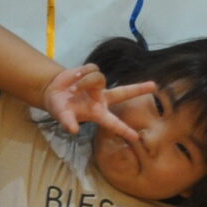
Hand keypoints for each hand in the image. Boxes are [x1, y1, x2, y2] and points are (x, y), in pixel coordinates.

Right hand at [41, 62, 155, 144]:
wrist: (52, 91)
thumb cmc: (60, 108)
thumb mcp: (63, 117)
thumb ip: (68, 122)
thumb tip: (73, 129)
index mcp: (97, 113)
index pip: (113, 123)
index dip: (124, 130)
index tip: (136, 137)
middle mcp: (102, 98)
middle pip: (124, 93)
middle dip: (139, 89)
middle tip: (154, 86)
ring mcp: (98, 85)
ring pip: (99, 78)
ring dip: (83, 82)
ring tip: (72, 89)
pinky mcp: (93, 72)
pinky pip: (91, 68)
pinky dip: (80, 73)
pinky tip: (74, 78)